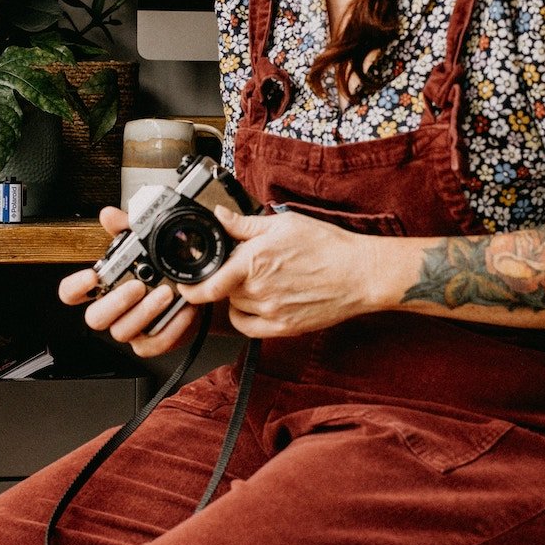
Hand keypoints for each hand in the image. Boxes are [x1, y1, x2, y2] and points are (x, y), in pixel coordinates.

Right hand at [57, 206, 201, 357]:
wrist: (195, 293)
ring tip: (167, 293)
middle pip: (95, 318)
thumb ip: (125, 229)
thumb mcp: (145, 244)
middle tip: (138, 286)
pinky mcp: (151, 343)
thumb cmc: (162, 271)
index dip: (75, 288)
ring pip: (123, 331)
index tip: (90, 277)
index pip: (71, 293)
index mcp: (103, 287)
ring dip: (146, 312)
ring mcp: (131, 329)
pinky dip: (171, 326)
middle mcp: (113, 311)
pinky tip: (182, 309)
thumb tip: (109, 215)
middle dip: (116, 302)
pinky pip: (154, 342)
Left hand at [180, 206, 378, 337]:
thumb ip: (245, 225)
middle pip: (223, 291)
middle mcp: (258, 290)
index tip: (185, 285)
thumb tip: (220, 216)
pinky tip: (258, 304)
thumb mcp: (283, 224)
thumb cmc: (327, 246)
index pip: (208, 284)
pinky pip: (249, 327)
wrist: (359, 274)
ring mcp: (270, 312)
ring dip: (238, 296)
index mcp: (254, 261)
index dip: (191, 288)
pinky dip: (246, 317)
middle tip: (247, 267)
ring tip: (260, 281)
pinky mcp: (283, 328)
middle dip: (228, 279)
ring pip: (236, 308)